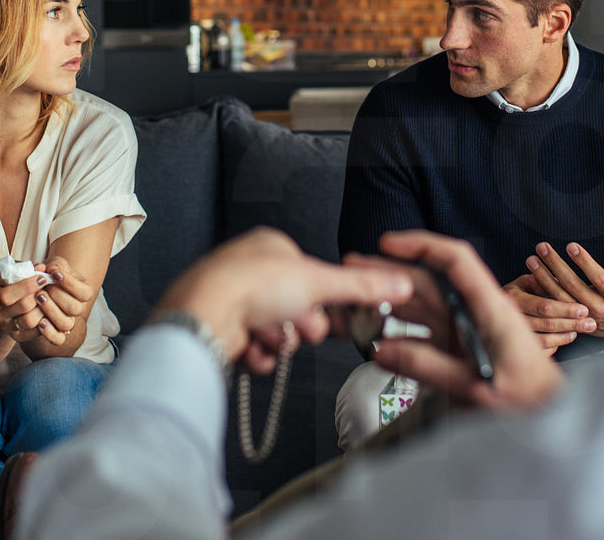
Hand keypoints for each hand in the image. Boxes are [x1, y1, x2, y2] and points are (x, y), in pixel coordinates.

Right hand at [0, 270, 65, 346]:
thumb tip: (41, 267)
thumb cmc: (4, 289)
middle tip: (49, 287)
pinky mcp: (16, 337)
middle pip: (22, 307)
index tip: (42, 277)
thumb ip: (22, 270)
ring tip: (49, 298)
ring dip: (43, 308)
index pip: (6, 295)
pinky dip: (45, 322)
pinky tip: (48, 310)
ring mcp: (5, 328)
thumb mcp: (6, 277)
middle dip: (38, 294)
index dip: (27, 286)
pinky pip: (35, 333)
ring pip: (30, 321)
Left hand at [22, 257, 95, 356]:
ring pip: (66, 324)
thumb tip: (52, 269)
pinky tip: (40, 322)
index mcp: (84, 292)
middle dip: (58, 296)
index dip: (70, 284)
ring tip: (38, 298)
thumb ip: (55, 265)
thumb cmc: (50, 274)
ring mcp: (68, 322)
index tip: (55, 273)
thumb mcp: (55, 265)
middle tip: (44, 287)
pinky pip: (58, 340)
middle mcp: (78, 309)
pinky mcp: (56, 334)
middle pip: (75, 308)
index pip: (84, 293)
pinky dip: (49, 333)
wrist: (41, 288)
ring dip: (52, 311)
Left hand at [154, 227, 413, 373]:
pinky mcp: (220, 330)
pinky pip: (255, 351)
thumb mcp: (319, 282)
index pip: (313, 278)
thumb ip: (362, 286)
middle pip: (297, 309)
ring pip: (277, 333)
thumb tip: (401, 283)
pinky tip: (249, 349)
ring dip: (277, 342)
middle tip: (295, 324)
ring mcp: (233, 301)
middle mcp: (250, 270)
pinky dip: (257, 356)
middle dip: (299, 325)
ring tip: (263, 335)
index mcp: (272, 247)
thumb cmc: (251, 286)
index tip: (329, 311)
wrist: (203, 316)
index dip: (322, 300)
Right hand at [361, 231, 562, 411]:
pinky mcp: (459, 348)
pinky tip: (375, 336)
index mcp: (490, 308)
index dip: (422, 246)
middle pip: (429, 281)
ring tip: (355, 301)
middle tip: (353, 269)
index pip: (456, 261)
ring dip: (390, 301)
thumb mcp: (476, 387)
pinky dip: (399, 331)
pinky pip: (423, 332)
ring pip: (421, 305)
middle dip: (390, 272)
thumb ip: (428, 367)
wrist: (548, 418)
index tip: (388, 244)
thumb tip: (380, 352)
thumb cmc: (527, 400)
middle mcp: (475, 311)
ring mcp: (466, 329)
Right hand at [501, 273, 595, 352]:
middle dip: (571, 324)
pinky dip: (554, 346)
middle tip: (591, 324)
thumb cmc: (518, 291)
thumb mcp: (527, 281)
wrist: (491, 308)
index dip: (565, 309)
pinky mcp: (516, 347)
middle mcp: (511, 317)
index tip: (584, 309)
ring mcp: (511, 334)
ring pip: (543, 341)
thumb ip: (544, 282)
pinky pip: (538, 351)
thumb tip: (564, 279)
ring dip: (564, 336)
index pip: (544, 306)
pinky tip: (566, 338)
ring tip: (578, 331)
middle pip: (546, 325)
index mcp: (514, 297)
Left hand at [527, 237, 603, 341]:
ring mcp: (584, 316)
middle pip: (573, 286)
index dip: (584, 263)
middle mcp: (598, 308)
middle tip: (542, 248)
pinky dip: (543, 292)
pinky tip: (530, 277)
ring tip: (531, 259)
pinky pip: (555, 306)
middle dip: (556, 266)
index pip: (598, 278)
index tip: (571, 245)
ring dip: (544, 277)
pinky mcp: (573, 319)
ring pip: (560, 297)